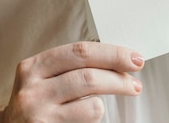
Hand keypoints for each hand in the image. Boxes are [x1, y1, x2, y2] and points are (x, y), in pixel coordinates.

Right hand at [2, 42, 144, 122]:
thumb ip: (70, 66)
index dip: (112, 53)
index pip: (80, 52)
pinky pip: (87, 122)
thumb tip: (117, 60)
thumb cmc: (35, 101)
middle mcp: (33, 90)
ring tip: (106, 101)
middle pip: (89, 76)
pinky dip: (94, 117)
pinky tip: (85, 116)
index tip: (133, 58)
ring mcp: (39, 115)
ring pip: (92, 105)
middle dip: (119, 78)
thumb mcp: (43, 77)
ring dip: (106, 103)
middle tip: (136, 83)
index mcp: (33, 67)